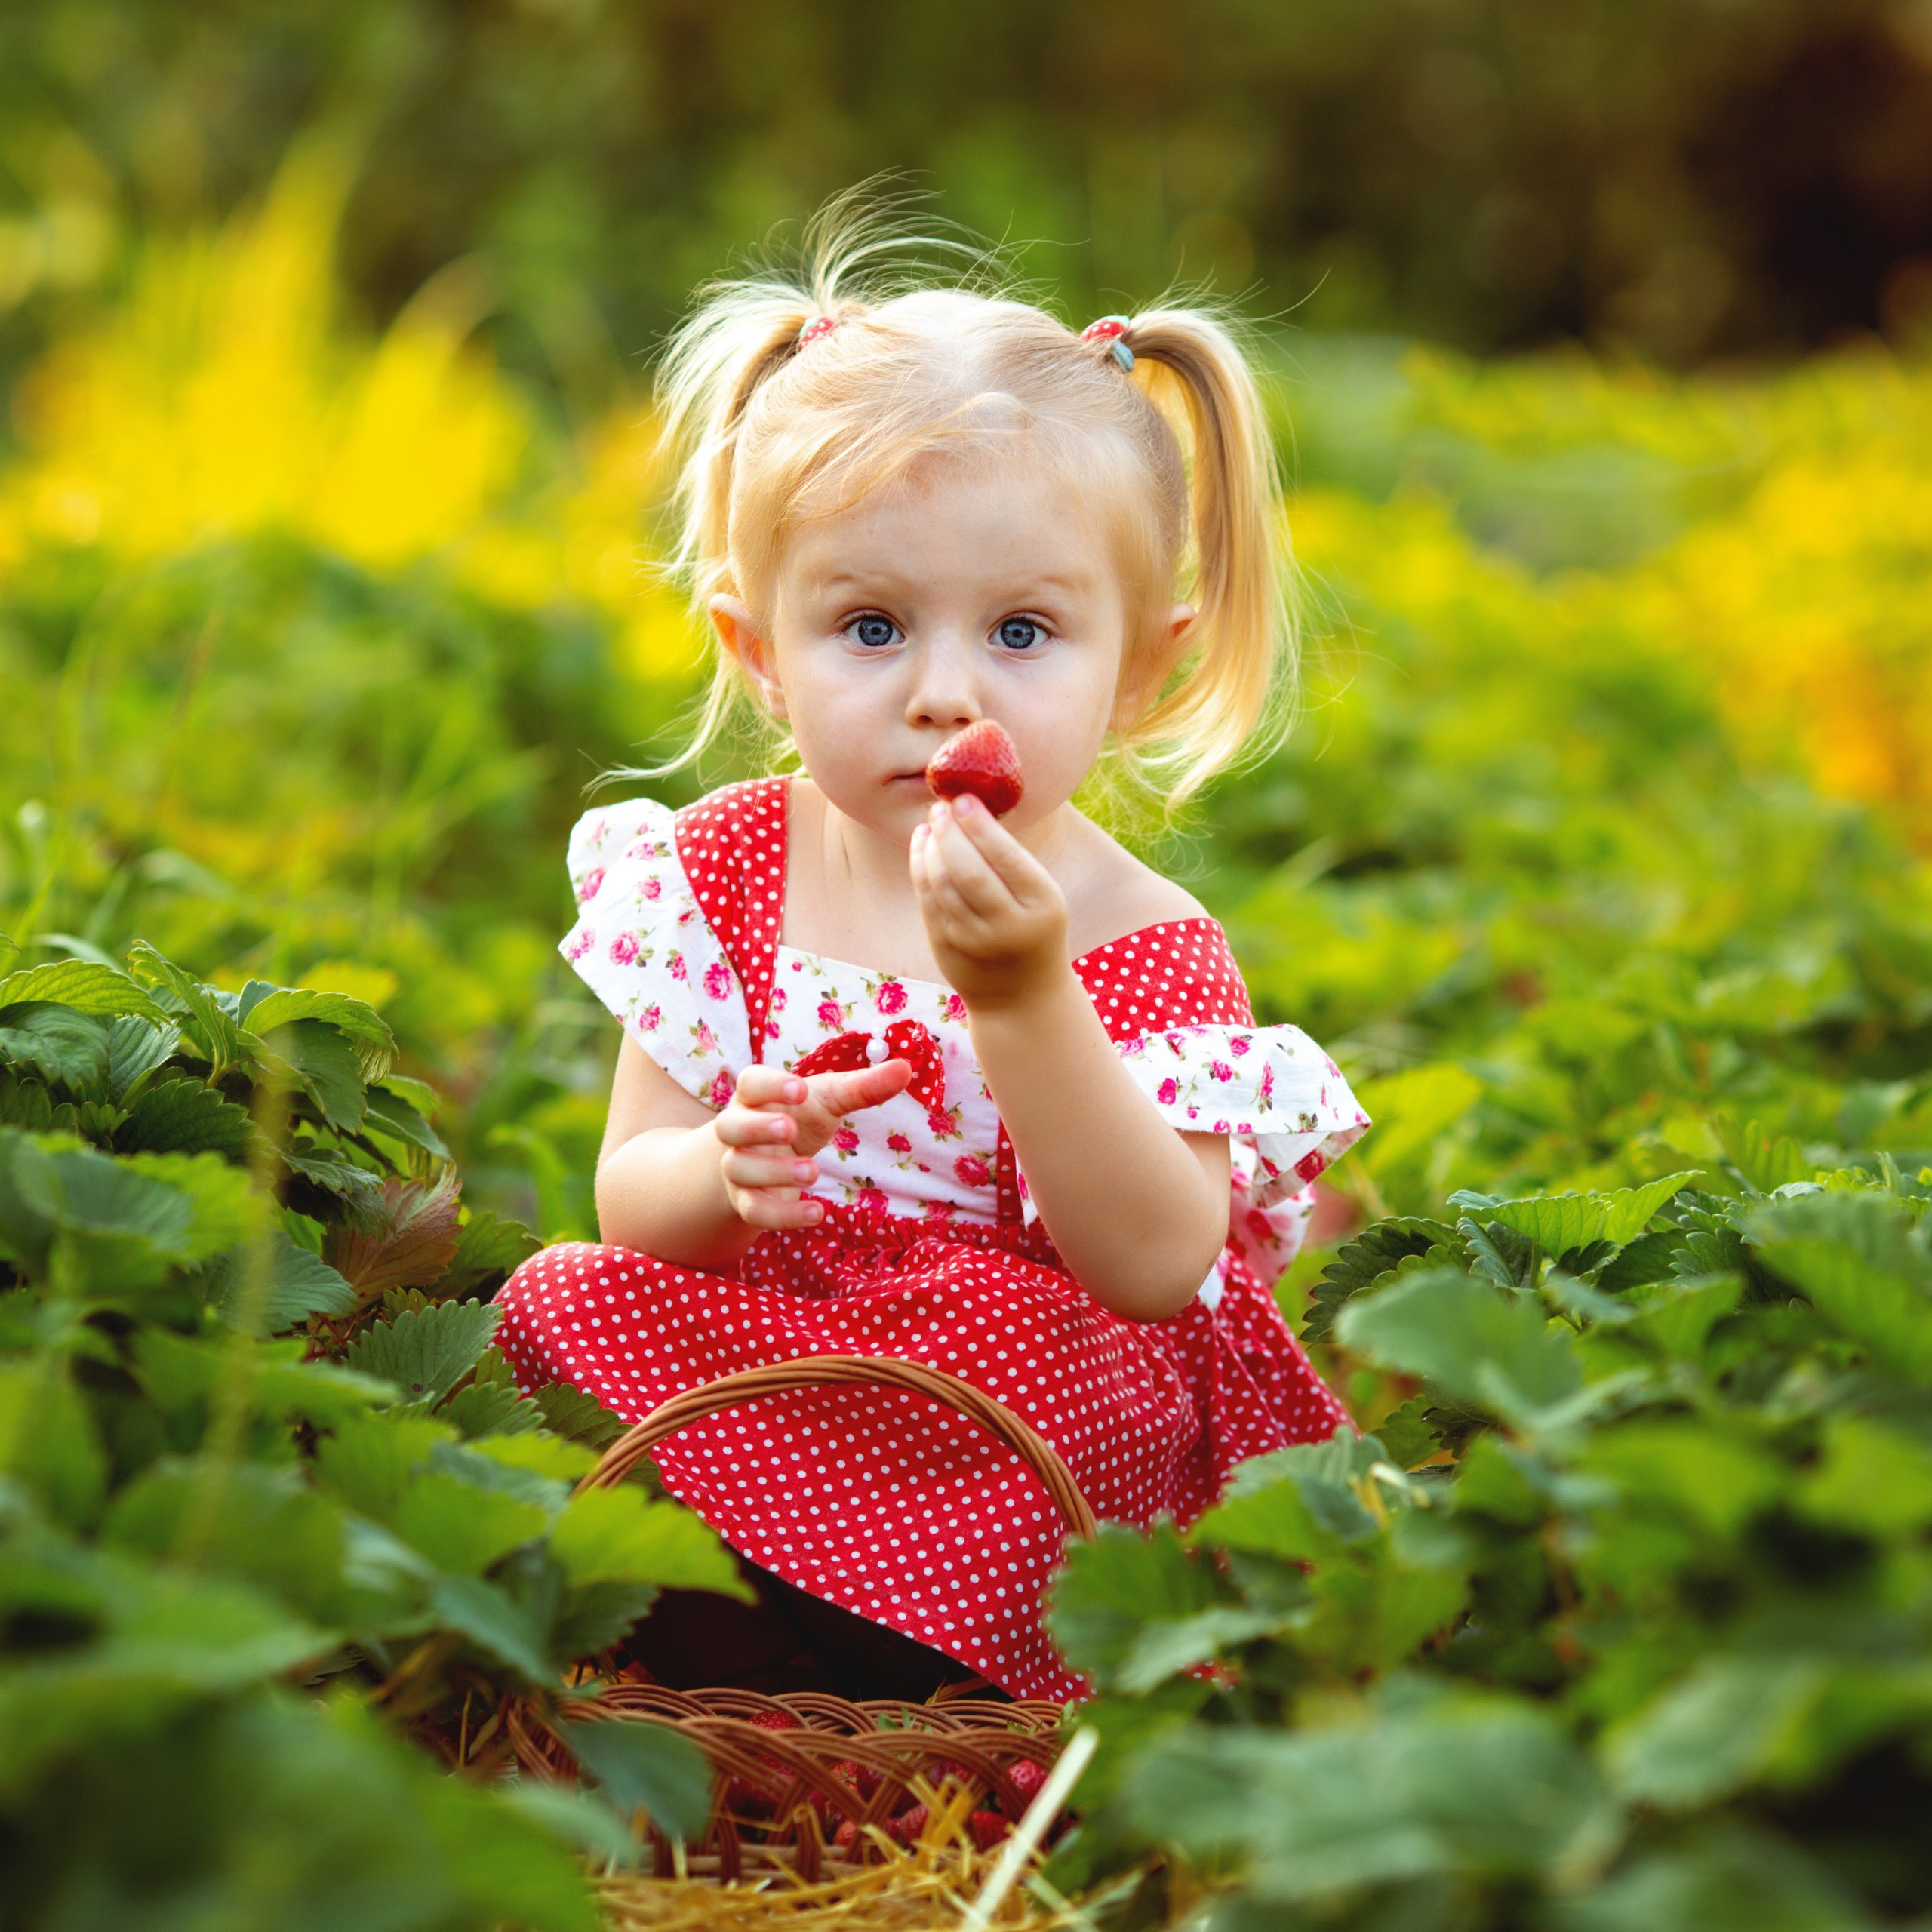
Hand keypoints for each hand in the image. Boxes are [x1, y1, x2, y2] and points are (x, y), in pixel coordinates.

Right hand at [712, 1059, 912, 1229]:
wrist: (768, 1161)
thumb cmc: (801, 1119)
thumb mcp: (830, 1101)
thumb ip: (864, 1087)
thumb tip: (905, 1068)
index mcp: (757, 1096)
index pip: (750, 1082)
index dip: (770, 1085)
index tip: (801, 1090)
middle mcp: (738, 1129)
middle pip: (729, 1125)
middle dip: (757, 1128)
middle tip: (790, 1130)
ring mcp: (738, 1167)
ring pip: (739, 1168)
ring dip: (774, 1171)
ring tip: (811, 1172)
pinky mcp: (746, 1201)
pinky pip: (754, 1211)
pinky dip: (783, 1216)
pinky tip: (816, 1213)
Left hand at [911, 793, 1069, 1010]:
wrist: (1023, 996)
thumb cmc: (1033, 928)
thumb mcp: (1042, 895)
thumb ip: (1012, 859)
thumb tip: (973, 806)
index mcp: (1041, 904)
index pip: (1005, 857)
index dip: (979, 825)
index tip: (962, 798)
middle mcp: (1007, 926)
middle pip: (968, 871)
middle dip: (949, 834)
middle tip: (939, 808)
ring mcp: (974, 941)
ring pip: (941, 885)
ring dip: (930, 848)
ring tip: (930, 825)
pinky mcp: (947, 948)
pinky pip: (927, 900)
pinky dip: (919, 867)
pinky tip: (921, 846)